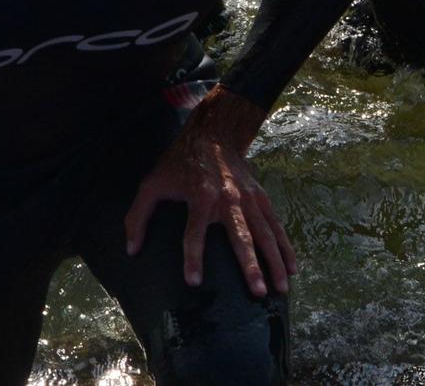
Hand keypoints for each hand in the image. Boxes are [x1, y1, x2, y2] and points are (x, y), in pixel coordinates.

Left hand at [123, 89, 290, 297]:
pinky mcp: (260, 198)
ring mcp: (248, 198)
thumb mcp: (152, 183)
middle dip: (250, 265)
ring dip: (275, 261)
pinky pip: (276, 225)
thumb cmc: (180, 162)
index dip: (193, 257)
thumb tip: (132, 250)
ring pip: (266, 233)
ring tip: (280, 289)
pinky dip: (285, 246)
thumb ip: (138, 216)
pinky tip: (292, 268)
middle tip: (257, 291)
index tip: (193, 281)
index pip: (195, 232)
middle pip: (242, 236)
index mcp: (200, 195)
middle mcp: (228, 198)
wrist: (214, 133)